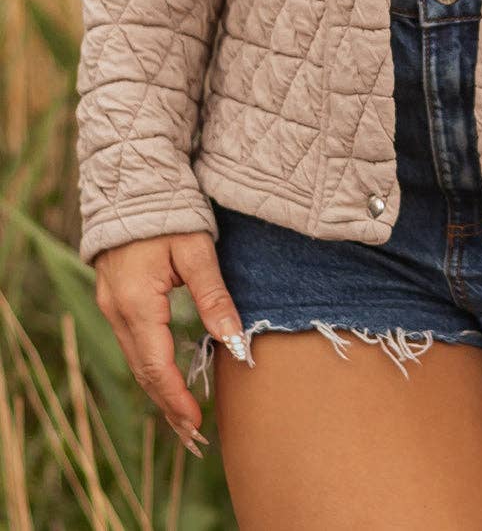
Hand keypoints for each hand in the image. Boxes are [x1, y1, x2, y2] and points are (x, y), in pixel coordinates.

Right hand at [94, 232, 244, 454]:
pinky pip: (132, 342)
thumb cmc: (171, 212)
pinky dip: (150, 366)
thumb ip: (214, 295)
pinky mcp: (115, 298)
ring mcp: (111, 305)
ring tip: (183, 418)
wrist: (134, 183)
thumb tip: (234, 339)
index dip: (176, 397)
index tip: (197, 423)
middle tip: (194, 435)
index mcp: (137, 302)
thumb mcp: (197, 250)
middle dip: (167, 403)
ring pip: (135, 359)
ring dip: (158, 389)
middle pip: (143, 369)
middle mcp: (117, 310)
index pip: (156, 364)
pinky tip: (166, 379)